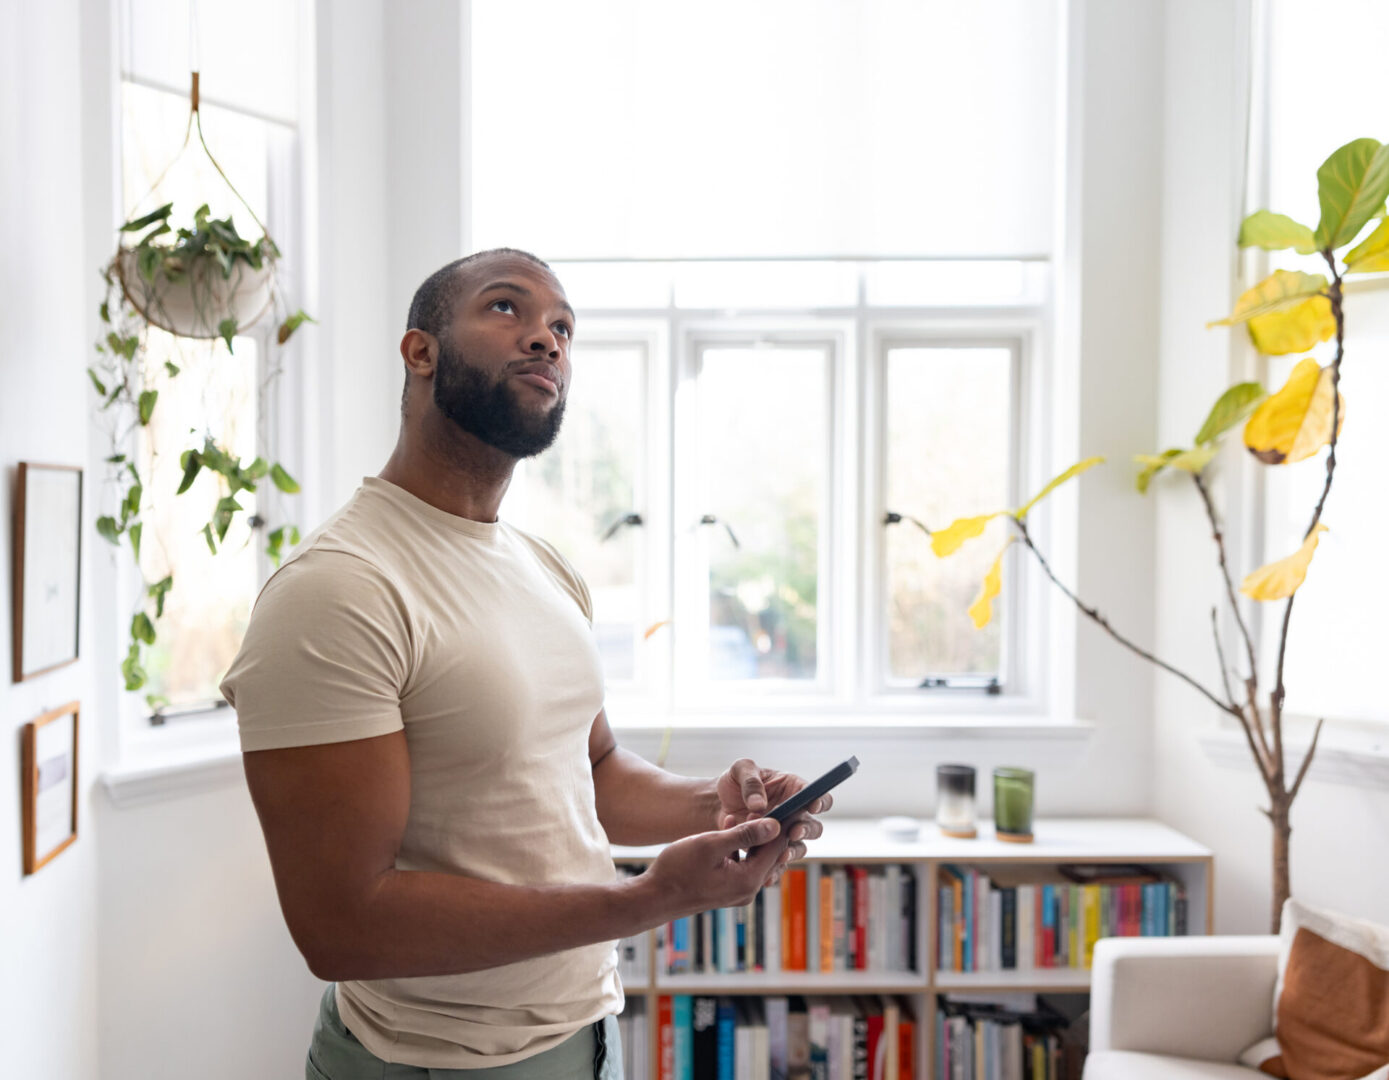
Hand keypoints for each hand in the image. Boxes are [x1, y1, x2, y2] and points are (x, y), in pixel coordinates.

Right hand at [642, 817, 788, 918]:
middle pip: (769, 853)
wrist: (653, 897)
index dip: (782, 823)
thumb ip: (744, 834)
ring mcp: (737, 892)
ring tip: (735, 816)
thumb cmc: (678, 870)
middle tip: (758, 805)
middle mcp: (748, 890)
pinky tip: (724, 831)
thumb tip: (775, 825)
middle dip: (764, 828)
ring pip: (754, 858)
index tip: (786, 803)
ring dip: (748, 836)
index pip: (777, 846)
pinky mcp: (727, 891)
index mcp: (748, 879)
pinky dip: (737, 848)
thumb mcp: (711, 845)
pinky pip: (741, 865)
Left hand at [714, 759, 831, 883]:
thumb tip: (759, 804)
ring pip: (799, 847)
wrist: (716, 805)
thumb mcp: (740, 770)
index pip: (815, 795)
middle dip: (806, 830)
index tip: (811, 806)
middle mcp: (793, 814)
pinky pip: (779, 864)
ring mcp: (783, 834)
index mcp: (792, 789)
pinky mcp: (771, 851)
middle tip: (793, 832)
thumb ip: (751, 782)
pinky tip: (767, 874)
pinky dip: (774, 869)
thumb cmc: (733, 782)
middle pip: (813, 826)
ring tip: (779, 853)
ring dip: (791, 850)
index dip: (819, 801)